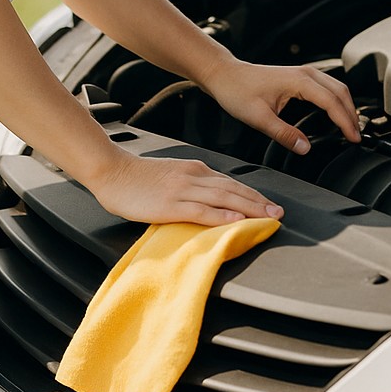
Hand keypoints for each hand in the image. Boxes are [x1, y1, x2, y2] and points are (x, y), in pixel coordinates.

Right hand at [88, 148, 284, 226]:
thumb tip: (211, 199)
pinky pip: (202, 211)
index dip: (253, 194)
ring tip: (268, 218)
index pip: (231, 183)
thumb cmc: (137, 177)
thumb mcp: (171, 174)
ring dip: (250, 209)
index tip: (269, 205)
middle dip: (259, 202)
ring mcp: (183, 190)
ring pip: (224, 199)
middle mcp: (193, 177)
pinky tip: (237, 221)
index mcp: (194, 169)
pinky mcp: (171, 205)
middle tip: (278, 213)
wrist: (111, 170)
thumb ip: (191, 184)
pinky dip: (223, 217)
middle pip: (234, 190)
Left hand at [201, 56, 360, 154]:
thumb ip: (284, 134)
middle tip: (356, 137)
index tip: (353, 139)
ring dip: (346, 106)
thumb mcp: (259, 118)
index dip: (345, 122)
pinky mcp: (299, 77)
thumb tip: (306, 148)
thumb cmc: (237, 92)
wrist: (225, 75)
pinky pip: (327, 87)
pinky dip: (337, 100)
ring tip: (351, 128)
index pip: (332, 102)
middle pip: (341, 92)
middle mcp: (306, 73)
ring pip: (336, 87)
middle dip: (352, 115)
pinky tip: (336, 113)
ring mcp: (304, 73)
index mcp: (299, 81)